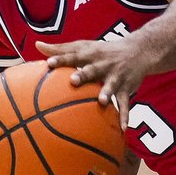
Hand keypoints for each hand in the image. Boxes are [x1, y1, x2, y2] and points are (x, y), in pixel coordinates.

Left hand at [37, 36, 151, 126]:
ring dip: (107, 93)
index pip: (73, 56)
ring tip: (102, 102)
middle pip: (92, 69)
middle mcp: (103, 64)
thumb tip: (36, 45)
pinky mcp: (126, 88)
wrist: (139, 51)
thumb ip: (60, 48)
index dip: (61, 59)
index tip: (49, 63)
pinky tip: (122, 129)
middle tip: (73, 80)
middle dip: (83, 74)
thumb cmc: (103, 50)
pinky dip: (125, 116)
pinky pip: (126, 104)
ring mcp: (115, 76)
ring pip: (111, 85)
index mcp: (90, 54)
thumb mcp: (84, 46)